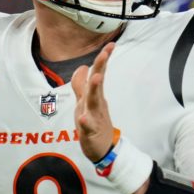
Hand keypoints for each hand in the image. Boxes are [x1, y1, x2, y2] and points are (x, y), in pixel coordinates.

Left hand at [71, 42, 115, 161]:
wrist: (103, 149)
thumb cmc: (94, 123)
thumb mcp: (85, 101)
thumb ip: (81, 84)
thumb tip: (82, 67)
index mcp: (94, 95)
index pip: (97, 73)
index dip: (102, 59)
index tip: (112, 44)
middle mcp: (95, 103)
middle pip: (97, 82)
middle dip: (101, 66)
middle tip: (106, 52)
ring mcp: (94, 116)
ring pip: (93, 101)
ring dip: (94, 88)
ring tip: (96, 77)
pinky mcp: (90, 131)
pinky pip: (88, 125)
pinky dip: (85, 120)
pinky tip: (83, 117)